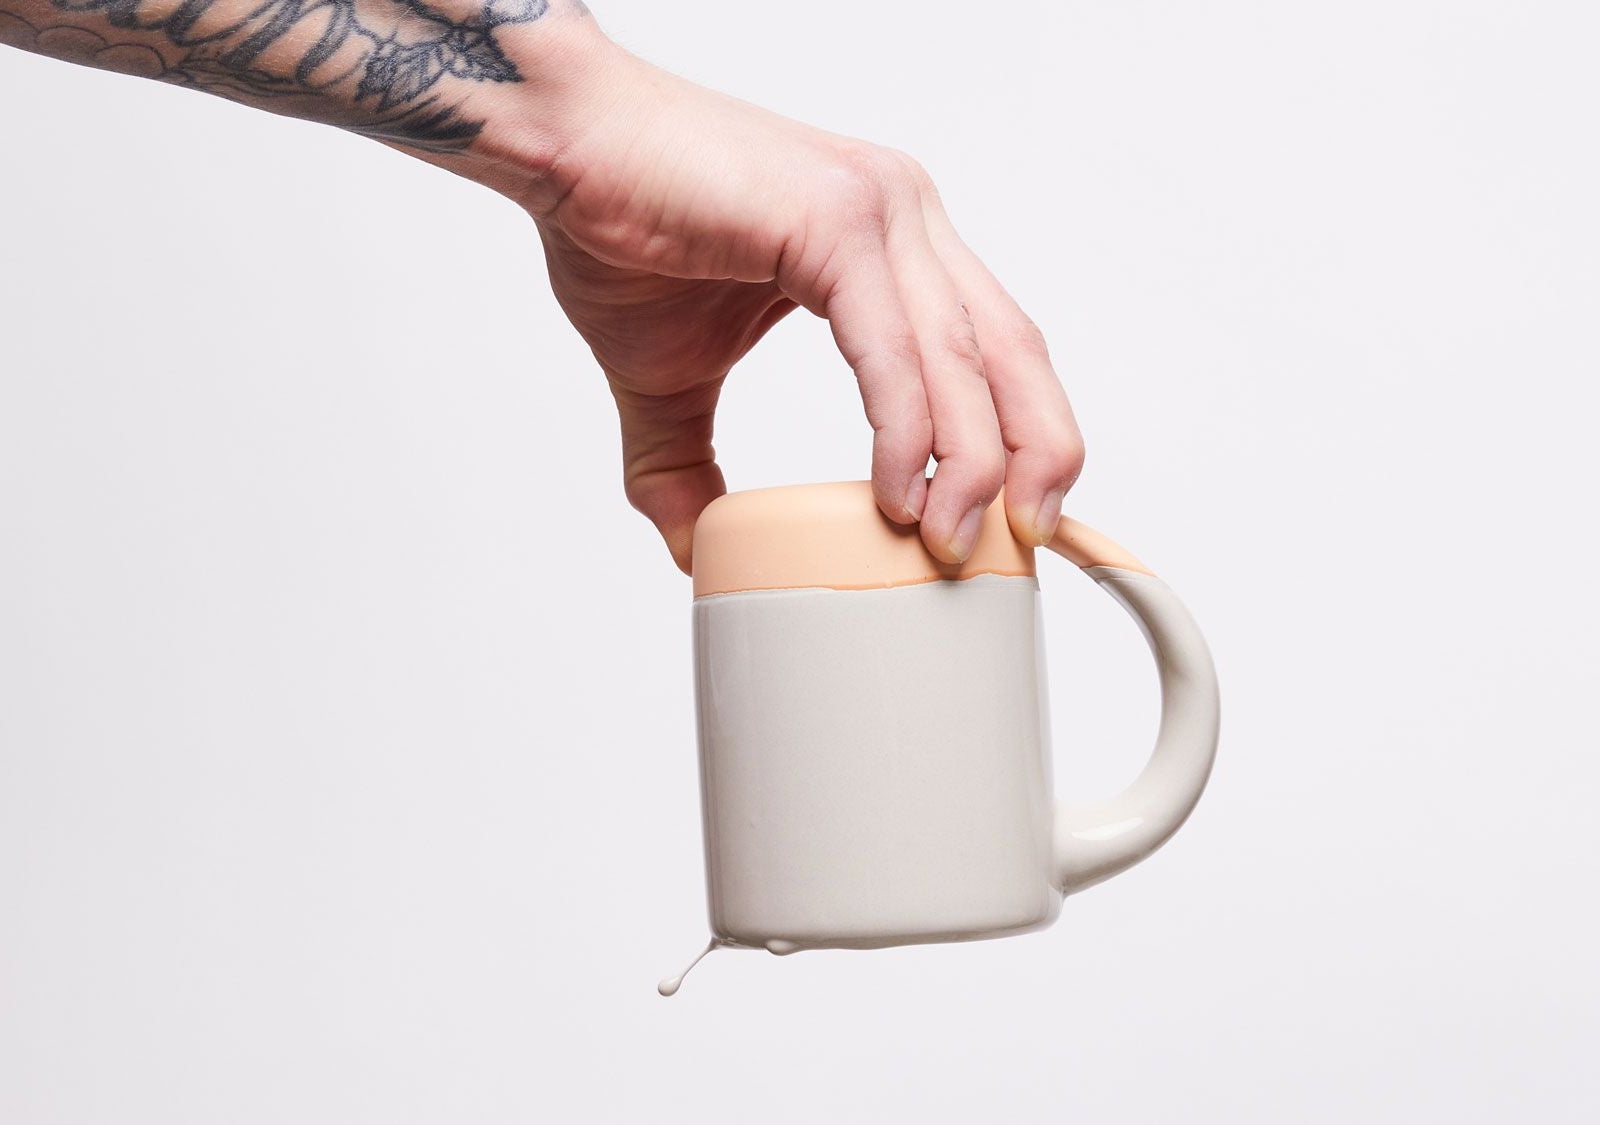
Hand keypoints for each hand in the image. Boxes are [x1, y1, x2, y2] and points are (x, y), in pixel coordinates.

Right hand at [503, 39, 1084, 572]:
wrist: (559, 144)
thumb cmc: (616, 229)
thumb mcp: (668, 380)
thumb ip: (690, 465)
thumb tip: (690, 552)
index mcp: (890, 245)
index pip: (994, 347)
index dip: (1025, 434)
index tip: (1022, 519)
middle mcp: (902, 217)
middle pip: (1013, 349)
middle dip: (1040, 451)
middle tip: (1029, 540)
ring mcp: (877, 212)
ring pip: (967, 353)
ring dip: (974, 461)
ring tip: (954, 541)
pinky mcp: (833, 220)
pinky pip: (893, 346)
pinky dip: (906, 428)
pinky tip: (896, 491)